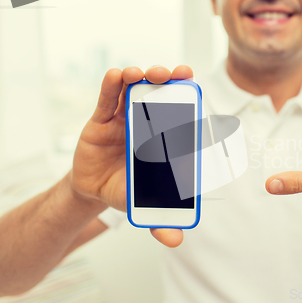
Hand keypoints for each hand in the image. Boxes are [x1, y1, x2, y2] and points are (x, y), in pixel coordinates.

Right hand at [70, 65, 192, 247]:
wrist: (93, 191)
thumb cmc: (125, 189)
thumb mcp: (143, 203)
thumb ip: (160, 218)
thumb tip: (175, 241)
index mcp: (161, 138)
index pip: (177, 112)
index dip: (186, 96)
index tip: (194, 84)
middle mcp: (146, 123)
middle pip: (157, 94)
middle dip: (167, 80)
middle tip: (173, 75)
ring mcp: (123, 119)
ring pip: (133, 91)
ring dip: (140, 77)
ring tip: (143, 74)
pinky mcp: (101, 120)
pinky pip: (107, 99)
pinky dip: (112, 86)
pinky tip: (116, 75)